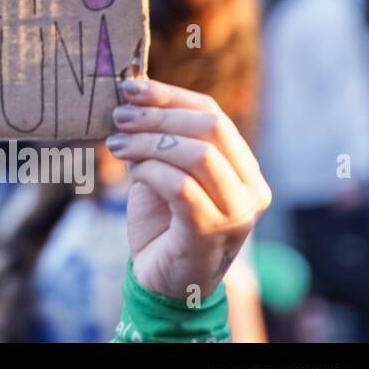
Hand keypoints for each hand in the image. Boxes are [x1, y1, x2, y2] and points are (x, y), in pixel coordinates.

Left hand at [108, 78, 271, 301]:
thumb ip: (158, 138)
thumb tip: (133, 92)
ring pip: (198, 154)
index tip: (130, 88)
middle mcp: (251, 189)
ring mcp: (237, 213)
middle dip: (159, 116)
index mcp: (243, 169)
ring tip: (117, 145)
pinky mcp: (212, 232)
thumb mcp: (161, 171)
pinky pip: (181, 187)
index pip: (213, 114)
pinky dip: (151, 171)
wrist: (162, 281)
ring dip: (149, 143)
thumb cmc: (162, 223)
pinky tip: (132, 172)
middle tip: (119, 117)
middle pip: (211, 128)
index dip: (170, 96)